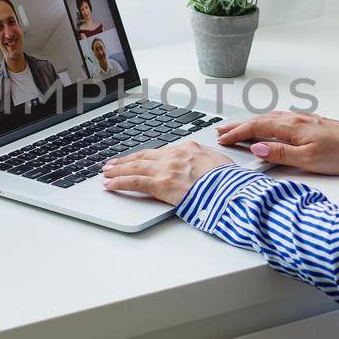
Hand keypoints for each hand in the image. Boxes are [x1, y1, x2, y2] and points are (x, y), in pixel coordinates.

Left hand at [101, 142, 234, 205]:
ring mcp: (167, 168)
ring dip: (118, 170)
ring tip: (106, 173)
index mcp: (190, 148)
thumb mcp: (221, 164)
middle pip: (145, 156)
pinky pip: (135, 182)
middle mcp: (175, 155)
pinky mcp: (161, 183)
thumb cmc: (231, 181)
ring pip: (135, 167)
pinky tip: (110, 185)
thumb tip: (206, 168)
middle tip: (113, 164)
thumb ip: (207, 163)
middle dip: (127, 160)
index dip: (146, 156)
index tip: (138, 159)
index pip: (161, 152)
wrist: (232, 190)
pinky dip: (119, 183)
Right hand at [215, 111, 338, 174]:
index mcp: (291, 127)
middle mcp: (295, 119)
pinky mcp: (310, 123)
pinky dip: (266, 121)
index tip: (223, 139)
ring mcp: (302, 119)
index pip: (256, 128)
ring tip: (238, 128)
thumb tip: (257, 147)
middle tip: (221, 130)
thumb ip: (280, 153)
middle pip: (260, 120)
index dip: (237, 133)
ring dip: (251, 122)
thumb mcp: (307, 159)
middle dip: (238, 126)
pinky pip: (280, 119)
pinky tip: (267, 124)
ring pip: (269, 118)